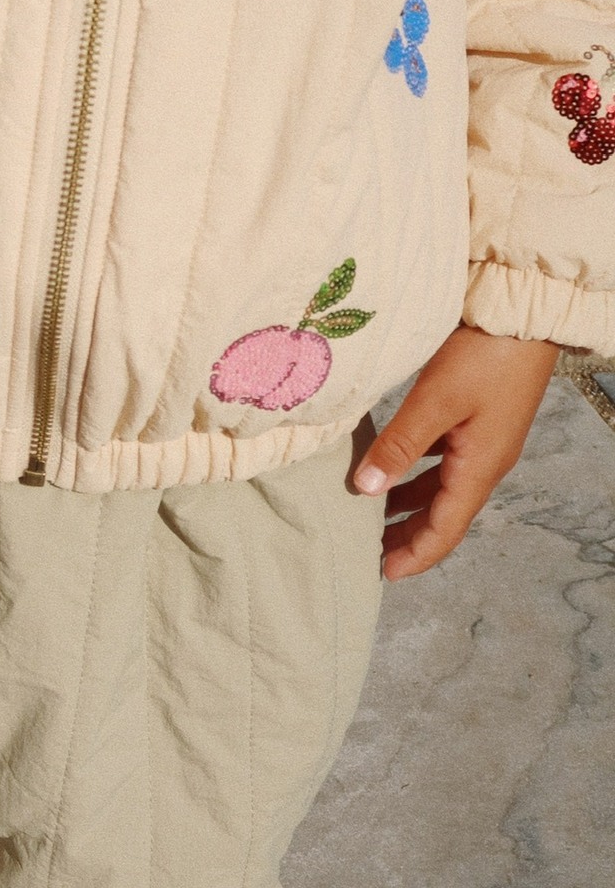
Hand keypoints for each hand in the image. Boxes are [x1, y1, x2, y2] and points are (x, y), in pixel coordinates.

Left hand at [353, 327, 558, 580]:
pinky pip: (445, 462)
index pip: (445, 530)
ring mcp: (484, 441)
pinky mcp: (479, 419)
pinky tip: (393, 465)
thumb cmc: (485, 355)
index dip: (415, 555)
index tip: (382, 573)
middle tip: (371, 551)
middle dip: (410, 536)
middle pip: (444, 515)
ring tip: (374, 513)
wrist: (524, 314)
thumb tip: (364, 490)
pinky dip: (418, 473)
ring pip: (443, 488)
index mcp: (478, 468)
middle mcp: (485, 462)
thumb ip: (398, 445)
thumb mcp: (434, 401)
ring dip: (412, 505)